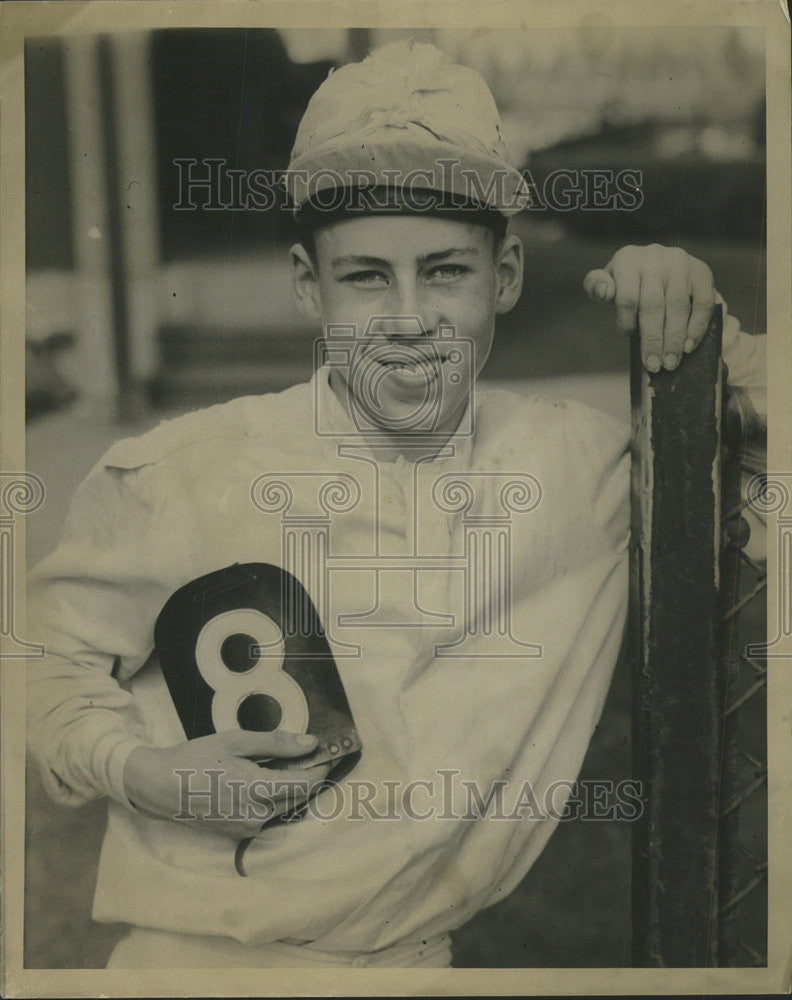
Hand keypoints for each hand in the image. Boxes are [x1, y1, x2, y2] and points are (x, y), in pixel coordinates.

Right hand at [123, 730, 329, 838]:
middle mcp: (257, 816)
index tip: (331, 750)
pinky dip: (275, 797)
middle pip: (300, 796)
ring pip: (286, 807)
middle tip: (310, 752)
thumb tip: (311, 743)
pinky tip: (264, 779)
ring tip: (285, 763)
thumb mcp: (237, 741)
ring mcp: (249, 828)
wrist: (161, 787)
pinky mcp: (240, 833)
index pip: (307, 783)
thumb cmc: (197, 758)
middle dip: (309, 774)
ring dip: (293, 787)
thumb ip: (277, 743)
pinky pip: (269, 814)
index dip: (322, 766)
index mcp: (257, 790)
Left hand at [583, 244, 715, 372]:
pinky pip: (702, 302)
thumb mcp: (610, 283)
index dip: (626, 321)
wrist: (662, 268)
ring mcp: (680, 263)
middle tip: (654, 365)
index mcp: (627, 259)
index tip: (628, 338)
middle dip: (653, 339)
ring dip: (674, 338)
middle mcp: (654, 257)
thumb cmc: (630, 283)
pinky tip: (689, 346)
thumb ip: (597, 287)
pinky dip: (697, 327)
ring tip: (670, 362)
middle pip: (653, 304)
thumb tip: (604, 291)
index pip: (626, 296)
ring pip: (678, 306)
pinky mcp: (701, 272)